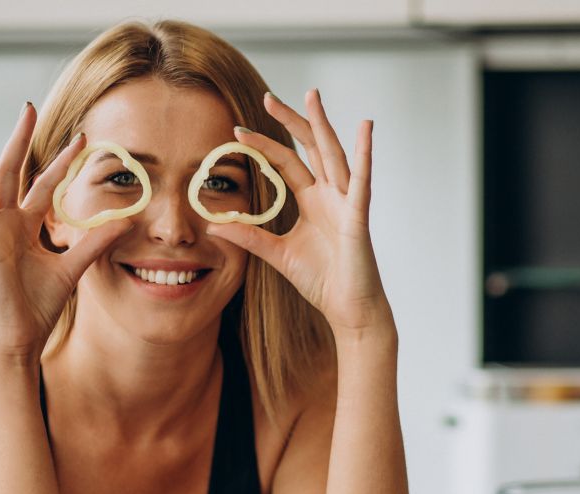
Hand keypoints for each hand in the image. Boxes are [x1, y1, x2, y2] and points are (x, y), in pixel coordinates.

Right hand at [0, 105, 131, 363]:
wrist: (20, 337)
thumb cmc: (39, 306)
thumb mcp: (73, 268)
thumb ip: (95, 243)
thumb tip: (127, 222)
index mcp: (25, 226)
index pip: (44, 185)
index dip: (61, 162)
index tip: (81, 138)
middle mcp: (5, 224)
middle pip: (11, 173)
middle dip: (20, 141)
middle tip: (28, 107)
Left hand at [205, 90, 390, 334]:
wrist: (347, 309)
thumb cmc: (322, 282)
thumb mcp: (277, 254)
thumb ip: (249, 236)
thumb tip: (213, 224)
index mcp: (313, 202)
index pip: (286, 163)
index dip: (264, 145)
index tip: (238, 132)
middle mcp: (331, 195)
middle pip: (310, 148)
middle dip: (291, 121)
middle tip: (268, 98)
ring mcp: (346, 202)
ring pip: (332, 154)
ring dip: (321, 124)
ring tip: (312, 97)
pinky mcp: (358, 216)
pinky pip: (361, 180)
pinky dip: (365, 153)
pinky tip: (365, 128)